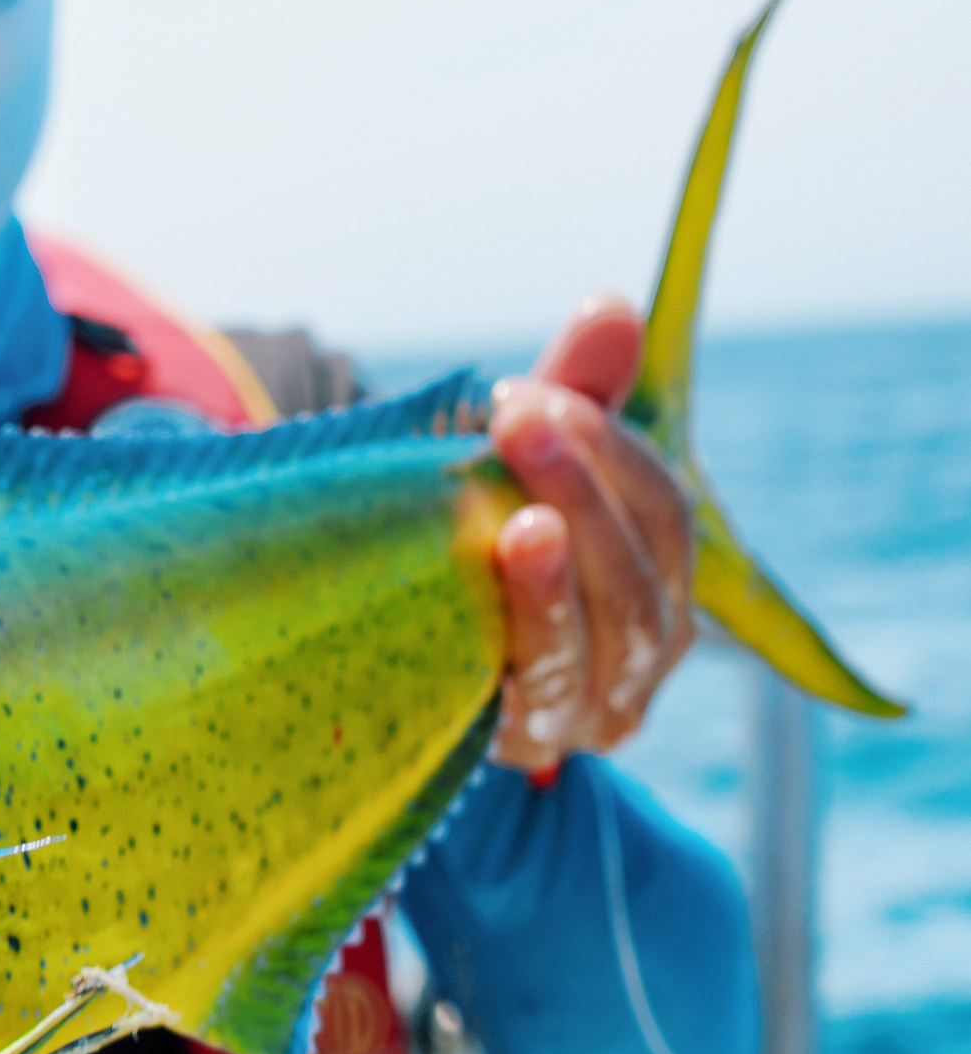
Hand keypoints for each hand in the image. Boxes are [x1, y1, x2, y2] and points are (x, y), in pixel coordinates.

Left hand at [488, 294, 693, 776]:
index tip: (522, 393)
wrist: (390, 647)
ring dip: (563, 571)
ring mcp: (598, 707)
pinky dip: (529, 632)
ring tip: (521, 519)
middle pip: (643, 573)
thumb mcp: (522, 463)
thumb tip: (614, 307)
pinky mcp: (535, 745)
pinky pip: (544, 696)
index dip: (610, 448)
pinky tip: (501, 581)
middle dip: (584, 490)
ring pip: (607, 636)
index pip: (664, 510)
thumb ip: (574, 393)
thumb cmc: (478, 535)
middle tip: (515, 418)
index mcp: (661, 573)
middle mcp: (649, 650)